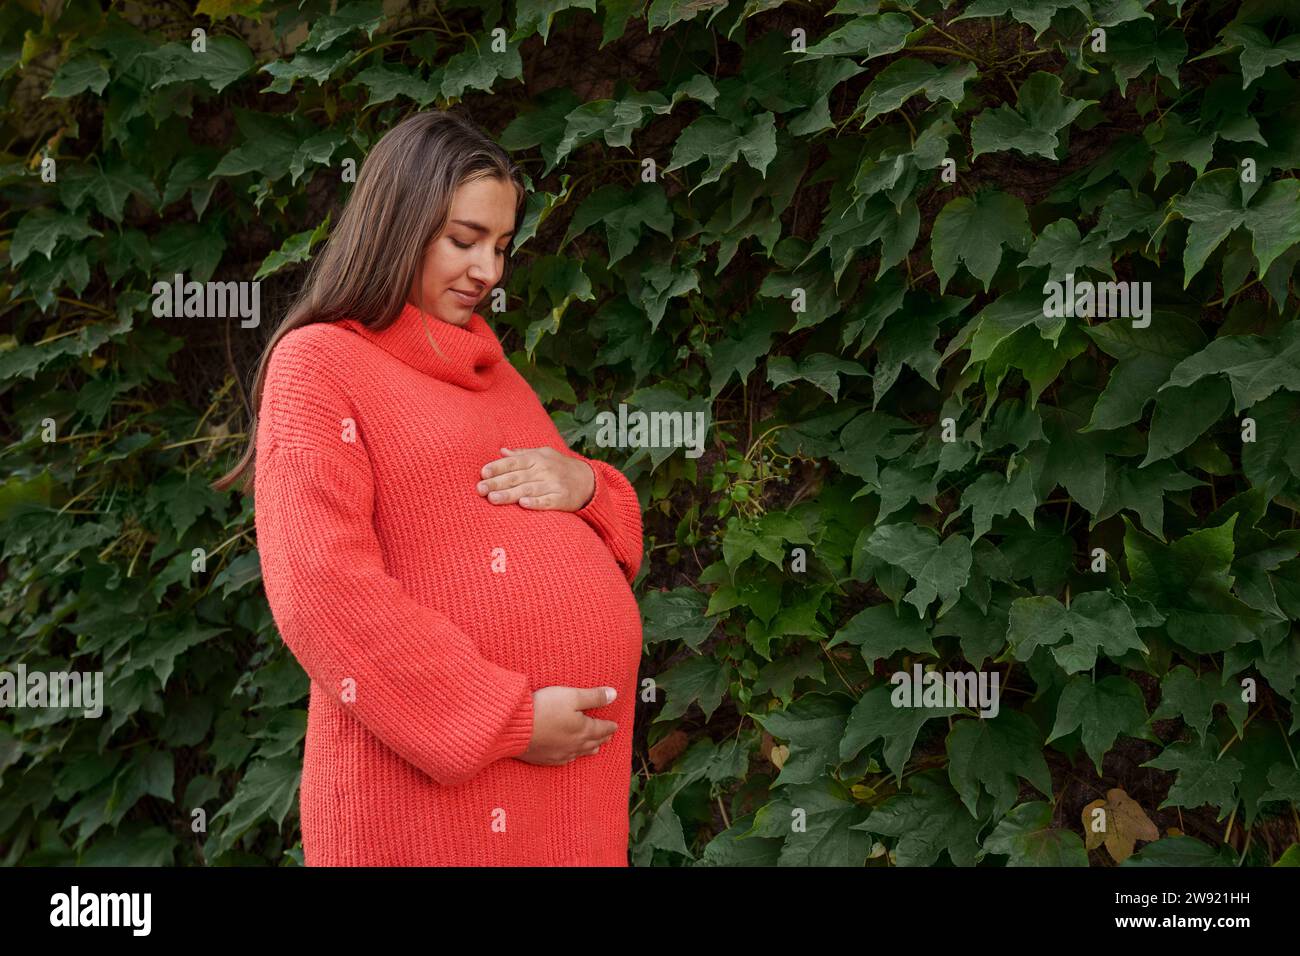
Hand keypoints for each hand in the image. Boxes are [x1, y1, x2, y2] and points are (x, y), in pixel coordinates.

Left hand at [476, 446, 595, 510]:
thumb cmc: (560, 467)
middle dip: (497, 483)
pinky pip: (547, 501)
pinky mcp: (562, 499)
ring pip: (528, 489)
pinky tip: (523, 504)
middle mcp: (544, 470)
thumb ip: (522, 454)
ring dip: (510, 494)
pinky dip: (535, 503)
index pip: (513, 462)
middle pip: (517, 477)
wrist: (588, 480)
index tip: (482, 473)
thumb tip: (501, 451)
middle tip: (480, 489)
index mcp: (536, 458)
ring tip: (492, 499)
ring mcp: (553, 484)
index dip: (497, 467)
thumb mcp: (543, 454)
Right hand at [517, 686, 617, 765]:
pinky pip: (564, 760)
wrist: (516, 727)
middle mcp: (575, 745)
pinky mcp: (545, 758)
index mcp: (584, 730)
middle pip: (593, 742)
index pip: (602, 728)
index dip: (610, 726)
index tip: (615, 725)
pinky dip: (572, 757)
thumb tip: (614, 695)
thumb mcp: (572, 696)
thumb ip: (594, 697)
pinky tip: (571, 757)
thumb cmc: (545, 707)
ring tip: (596, 748)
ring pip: (580, 753)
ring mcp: (560, 753)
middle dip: (602, 738)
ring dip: (590, 749)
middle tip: (608, 736)